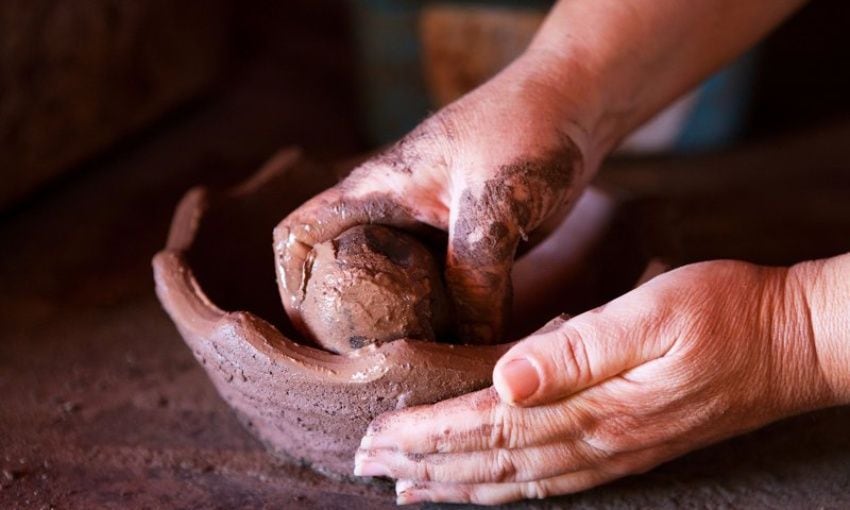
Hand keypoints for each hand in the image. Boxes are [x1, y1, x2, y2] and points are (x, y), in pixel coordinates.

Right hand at [274, 52, 595, 343]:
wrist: (577, 105)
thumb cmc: (526, 129)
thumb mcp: (493, 204)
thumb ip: (474, 278)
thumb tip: (467, 345)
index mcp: (374, 190)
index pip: (299, 235)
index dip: (291, 286)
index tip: (310, 337)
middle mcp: (391, 215)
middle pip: (343, 277)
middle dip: (348, 326)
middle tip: (369, 371)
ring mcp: (429, 235)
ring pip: (395, 293)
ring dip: (401, 330)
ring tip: (414, 372)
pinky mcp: (465, 250)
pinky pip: (442, 296)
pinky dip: (445, 323)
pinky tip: (461, 349)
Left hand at [354, 260, 836, 504]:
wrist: (793, 343)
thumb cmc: (725, 314)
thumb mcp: (652, 314)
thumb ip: (577, 348)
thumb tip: (507, 378)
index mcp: (594, 406)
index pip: (488, 427)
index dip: (428, 435)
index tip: (377, 436)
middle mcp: (597, 440)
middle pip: (492, 461)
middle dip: (426, 465)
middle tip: (369, 466)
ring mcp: (613, 450)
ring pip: (515, 479)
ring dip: (456, 484)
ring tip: (407, 488)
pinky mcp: (626, 446)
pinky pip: (550, 478)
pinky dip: (504, 486)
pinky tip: (483, 486)